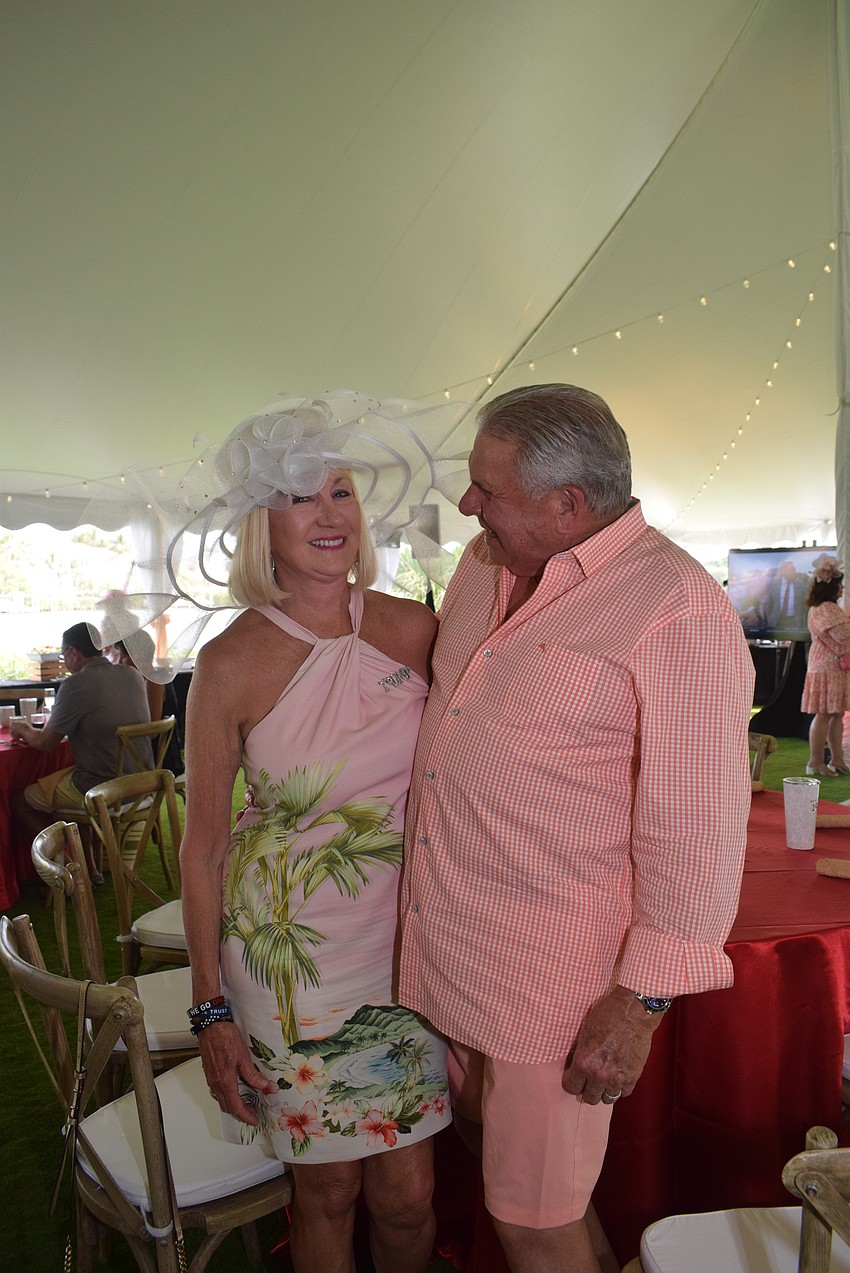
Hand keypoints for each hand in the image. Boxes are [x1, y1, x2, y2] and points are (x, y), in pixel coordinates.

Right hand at [199, 1021, 277, 1123]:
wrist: (210, 1025)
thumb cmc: (225, 1037)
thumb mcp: (243, 1056)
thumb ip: (252, 1075)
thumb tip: (265, 1086)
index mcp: (225, 1081)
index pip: (235, 1106)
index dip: (246, 1115)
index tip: (254, 1119)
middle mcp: (215, 1082)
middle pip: (227, 1106)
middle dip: (240, 1112)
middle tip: (252, 1113)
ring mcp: (211, 1078)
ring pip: (221, 1099)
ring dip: (232, 1104)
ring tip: (246, 1102)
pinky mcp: (209, 1072)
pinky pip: (217, 1090)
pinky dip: (226, 1095)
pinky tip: (234, 1089)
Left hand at [562, 985, 663, 1104]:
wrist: (633, 1012)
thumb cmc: (607, 1015)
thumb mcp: (585, 1032)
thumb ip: (580, 1054)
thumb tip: (575, 1067)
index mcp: (583, 1062)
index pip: (571, 1087)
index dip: (572, 1082)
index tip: (575, 1078)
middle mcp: (599, 1074)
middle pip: (589, 1098)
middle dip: (588, 1089)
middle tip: (590, 1080)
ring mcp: (617, 1078)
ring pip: (607, 1099)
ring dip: (605, 1090)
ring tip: (605, 1079)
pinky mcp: (633, 1077)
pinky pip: (623, 1093)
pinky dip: (620, 1087)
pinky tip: (619, 1076)